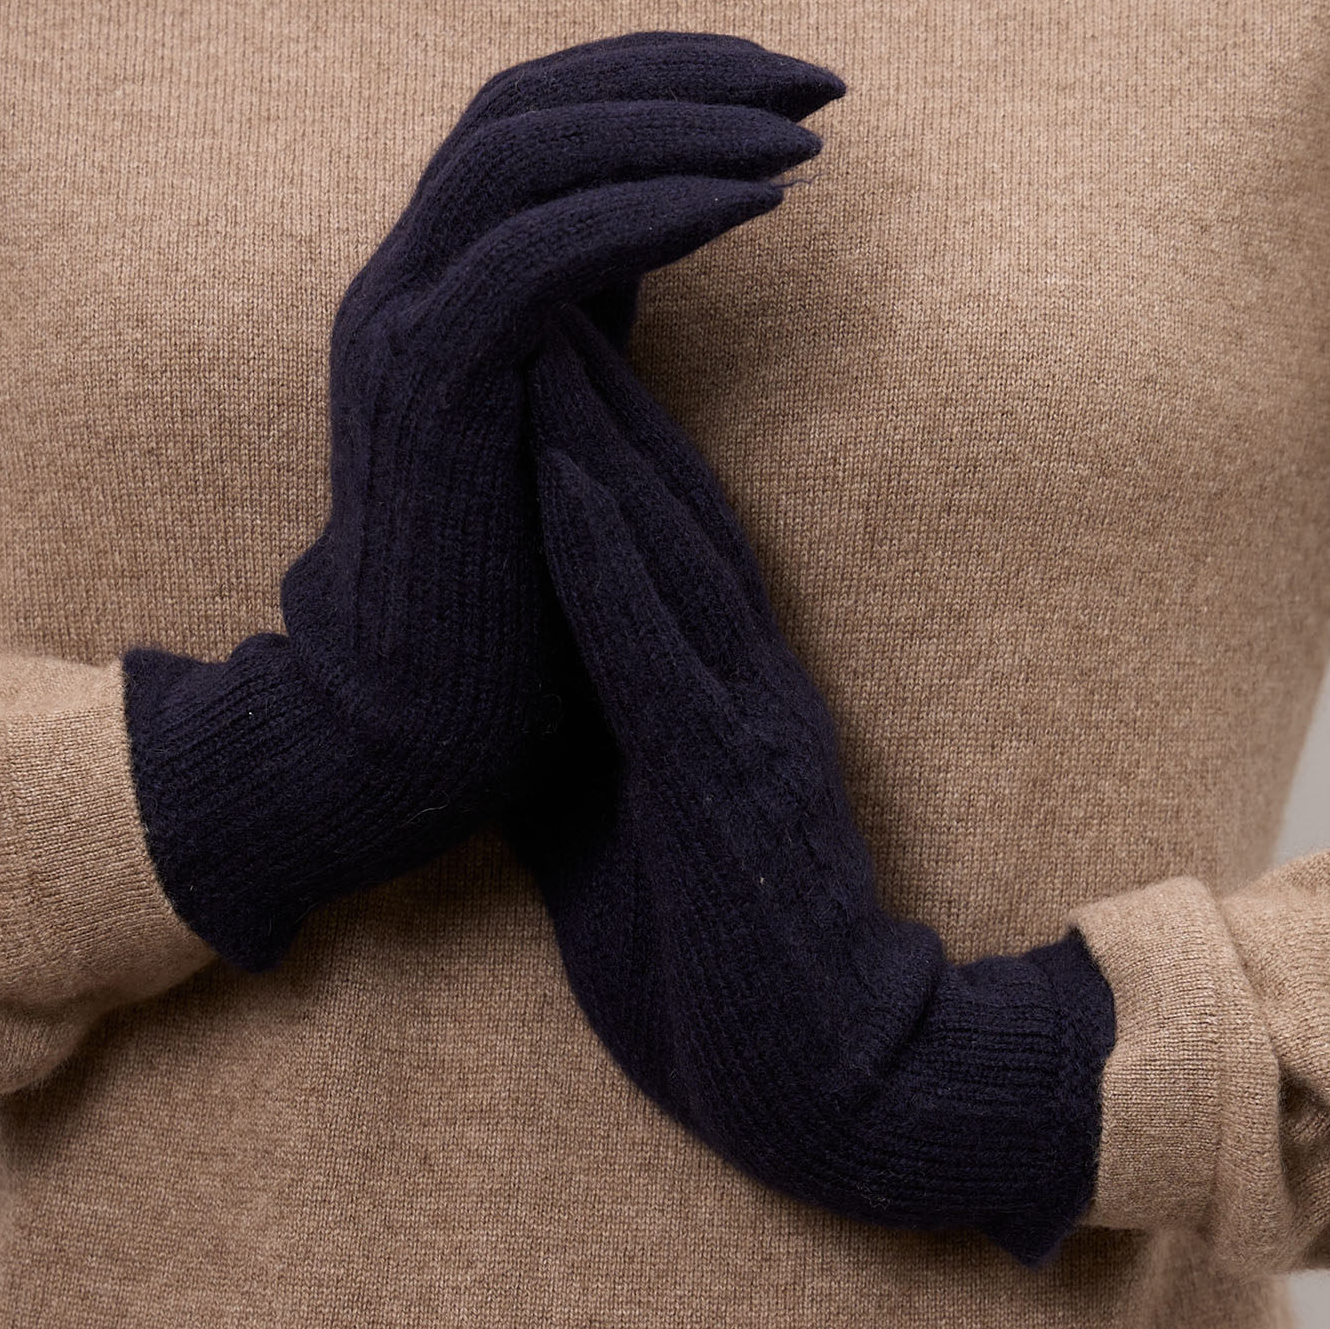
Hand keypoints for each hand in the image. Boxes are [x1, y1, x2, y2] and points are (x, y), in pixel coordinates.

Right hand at [122, 31, 843, 968]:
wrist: (414, 734)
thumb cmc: (511, 600)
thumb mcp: (559, 424)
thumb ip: (587, 319)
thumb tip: (662, 223)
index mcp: (432, 284)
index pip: (533, 118)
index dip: (659, 80)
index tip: (786, 89)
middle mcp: (400, 282)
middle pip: (525, 104)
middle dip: (679, 74)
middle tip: (814, 82)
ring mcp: (399, 328)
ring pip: (522, 154)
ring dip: (674, 126)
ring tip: (802, 137)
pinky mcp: (425, 390)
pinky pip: (534, 254)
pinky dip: (649, 209)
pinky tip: (755, 204)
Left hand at [503, 312, 1114, 1268]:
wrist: (813, 1084)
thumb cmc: (708, 955)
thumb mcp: (620, 824)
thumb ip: (585, 733)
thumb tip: (516, 677)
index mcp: (698, 681)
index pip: (638, 523)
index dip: (581, 412)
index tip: (523, 310)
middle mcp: (729, 673)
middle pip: (657, 495)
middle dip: (593, 370)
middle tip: (543, 244)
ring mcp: (739, 720)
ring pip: (668, 543)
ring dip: (601, 426)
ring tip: (543, 306)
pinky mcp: (732, 786)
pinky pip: (661, 654)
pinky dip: (609, 562)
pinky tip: (563, 481)